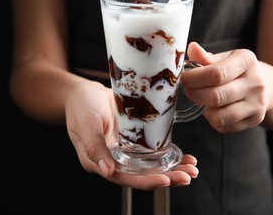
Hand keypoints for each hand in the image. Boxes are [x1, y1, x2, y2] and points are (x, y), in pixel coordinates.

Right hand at [64, 81, 197, 189]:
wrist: (85, 92)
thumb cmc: (81, 108)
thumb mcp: (86, 125)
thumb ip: (94, 148)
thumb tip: (108, 172)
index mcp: (102, 162)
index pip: (127, 178)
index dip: (148, 181)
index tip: (167, 180)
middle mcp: (117, 159)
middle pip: (144, 174)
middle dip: (168, 177)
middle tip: (188, 175)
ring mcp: (128, 149)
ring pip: (152, 164)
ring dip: (172, 168)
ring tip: (192, 168)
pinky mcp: (136, 138)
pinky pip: (154, 149)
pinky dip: (169, 153)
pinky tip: (183, 154)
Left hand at [181, 42, 268, 133]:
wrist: (268, 86)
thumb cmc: (238, 71)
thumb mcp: (225, 58)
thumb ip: (206, 57)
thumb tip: (192, 48)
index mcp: (246, 61)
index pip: (216, 73)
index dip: (194, 78)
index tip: (184, 79)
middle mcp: (255, 83)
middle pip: (216, 96)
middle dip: (195, 94)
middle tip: (189, 90)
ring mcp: (257, 104)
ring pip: (220, 116)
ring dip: (204, 110)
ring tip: (202, 101)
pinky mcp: (255, 120)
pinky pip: (224, 127)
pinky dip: (213, 120)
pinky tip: (214, 110)